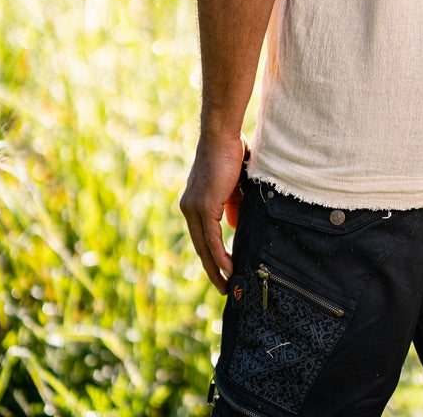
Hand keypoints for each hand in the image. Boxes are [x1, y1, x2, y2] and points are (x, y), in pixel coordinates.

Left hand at [180, 132, 248, 293]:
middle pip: (199, 247)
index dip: (211, 255)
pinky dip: (219, 255)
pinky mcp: (204, 206)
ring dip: (216, 268)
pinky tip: (229, 269)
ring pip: (203, 246)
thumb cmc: (229, 152)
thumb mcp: (232, 184)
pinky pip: (211, 238)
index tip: (221, 272)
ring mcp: (194, 208)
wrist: (222, 135)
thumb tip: (233, 224)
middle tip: (223, 288)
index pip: (201, 236)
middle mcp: (189, 208)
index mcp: (194, 203)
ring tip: (227, 285)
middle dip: (211, 269)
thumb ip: (231, 205)